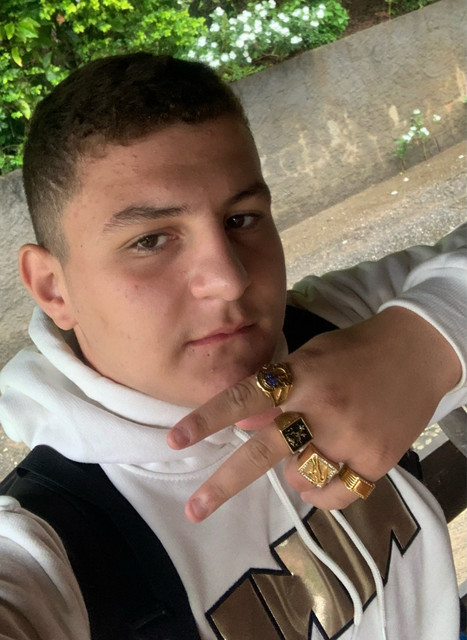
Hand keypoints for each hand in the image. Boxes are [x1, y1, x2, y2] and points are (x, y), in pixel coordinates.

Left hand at [167, 307, 460, 521]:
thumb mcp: (309, 356)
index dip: (207, 419)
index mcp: (302, 375)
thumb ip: (276, 388)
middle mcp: (323, 408)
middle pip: (265, 452)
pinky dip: (319, 491)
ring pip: (299, 479)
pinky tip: (321, 474)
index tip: (175, 440)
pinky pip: (333, 495)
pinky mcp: (376, 462)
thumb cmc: (352, 352)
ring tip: (306, 450)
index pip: (245, 397)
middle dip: (226, 483)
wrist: (415, 353)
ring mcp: (351, 438)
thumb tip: (242, 423)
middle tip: (195, 509)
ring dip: (290, 474)